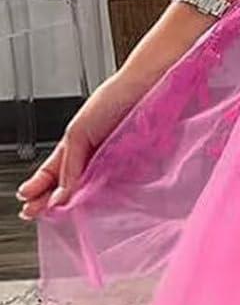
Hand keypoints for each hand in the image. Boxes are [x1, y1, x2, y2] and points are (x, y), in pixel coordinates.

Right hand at [14, 71, 148, 221]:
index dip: (39, 188)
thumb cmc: (113, 100)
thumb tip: (59, 196)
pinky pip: (113, 187)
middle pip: (68, 184)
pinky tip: (95, 208)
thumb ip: (68, 166)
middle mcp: (92, 155)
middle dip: (50, 200)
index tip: (29, 204)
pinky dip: (104, 198)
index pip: (52, 172)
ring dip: (75, 203)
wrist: (145, 89)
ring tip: (62, 215)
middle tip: (36, 214)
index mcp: (75, 143)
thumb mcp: (78, 132)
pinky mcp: (131, 167)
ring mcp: (111, 162)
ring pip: (89, 189)